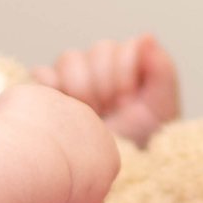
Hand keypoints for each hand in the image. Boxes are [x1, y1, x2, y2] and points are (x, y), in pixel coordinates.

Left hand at [0, 81, 118, 202]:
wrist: (30, 167)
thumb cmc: (60, 196)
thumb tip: (87, 200)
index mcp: (107, 150)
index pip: (92, 162)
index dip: (72, 176)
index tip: (54, 189)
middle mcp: (88, 119)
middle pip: (70, 135)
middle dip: (54, 151)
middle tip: (31, 174)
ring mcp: (58, 101)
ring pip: (43, 118)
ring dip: (31, 134)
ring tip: (13, 158)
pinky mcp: (30, 93)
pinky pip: (17, 108)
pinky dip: (8, 122)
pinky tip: (0, 142)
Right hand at [32, 34, 179, 147]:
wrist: (116, 167)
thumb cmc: (141, 139)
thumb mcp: (161, 106)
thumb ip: (161, 68)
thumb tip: (146, 35)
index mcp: (127, 62)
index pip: (122, 46)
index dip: (123, 73)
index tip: (128, 101)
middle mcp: (99, 64)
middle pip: (97, 51)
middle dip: (106, 85)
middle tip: (111, 111)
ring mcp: (72, 76)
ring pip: (69, 58)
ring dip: (82, 88)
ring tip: (91, 114)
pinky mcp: (48, 90)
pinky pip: (41, 74)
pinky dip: (52, 88)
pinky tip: (66, 108)